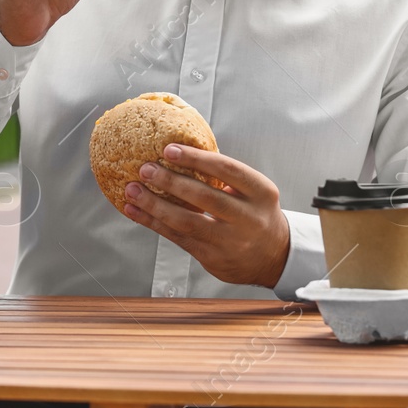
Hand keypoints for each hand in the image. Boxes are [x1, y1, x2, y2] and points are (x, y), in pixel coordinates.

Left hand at [118, 144, 290, 288]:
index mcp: (261, 193)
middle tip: (145, 169)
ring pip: (187, 222)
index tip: (169, 149)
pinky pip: (177, 238)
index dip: (197, 159)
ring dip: (155, 205)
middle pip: (206, 197)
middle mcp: (249, 218)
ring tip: (132, 190)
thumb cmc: (255, 214)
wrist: (275, 258)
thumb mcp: (254, 192)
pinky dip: (153, 223)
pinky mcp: (213, 258)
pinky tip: (135, 211)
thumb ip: (225, 175)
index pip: (228, 170)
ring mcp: (231, 241)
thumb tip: (179, 149)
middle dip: (171, 182)